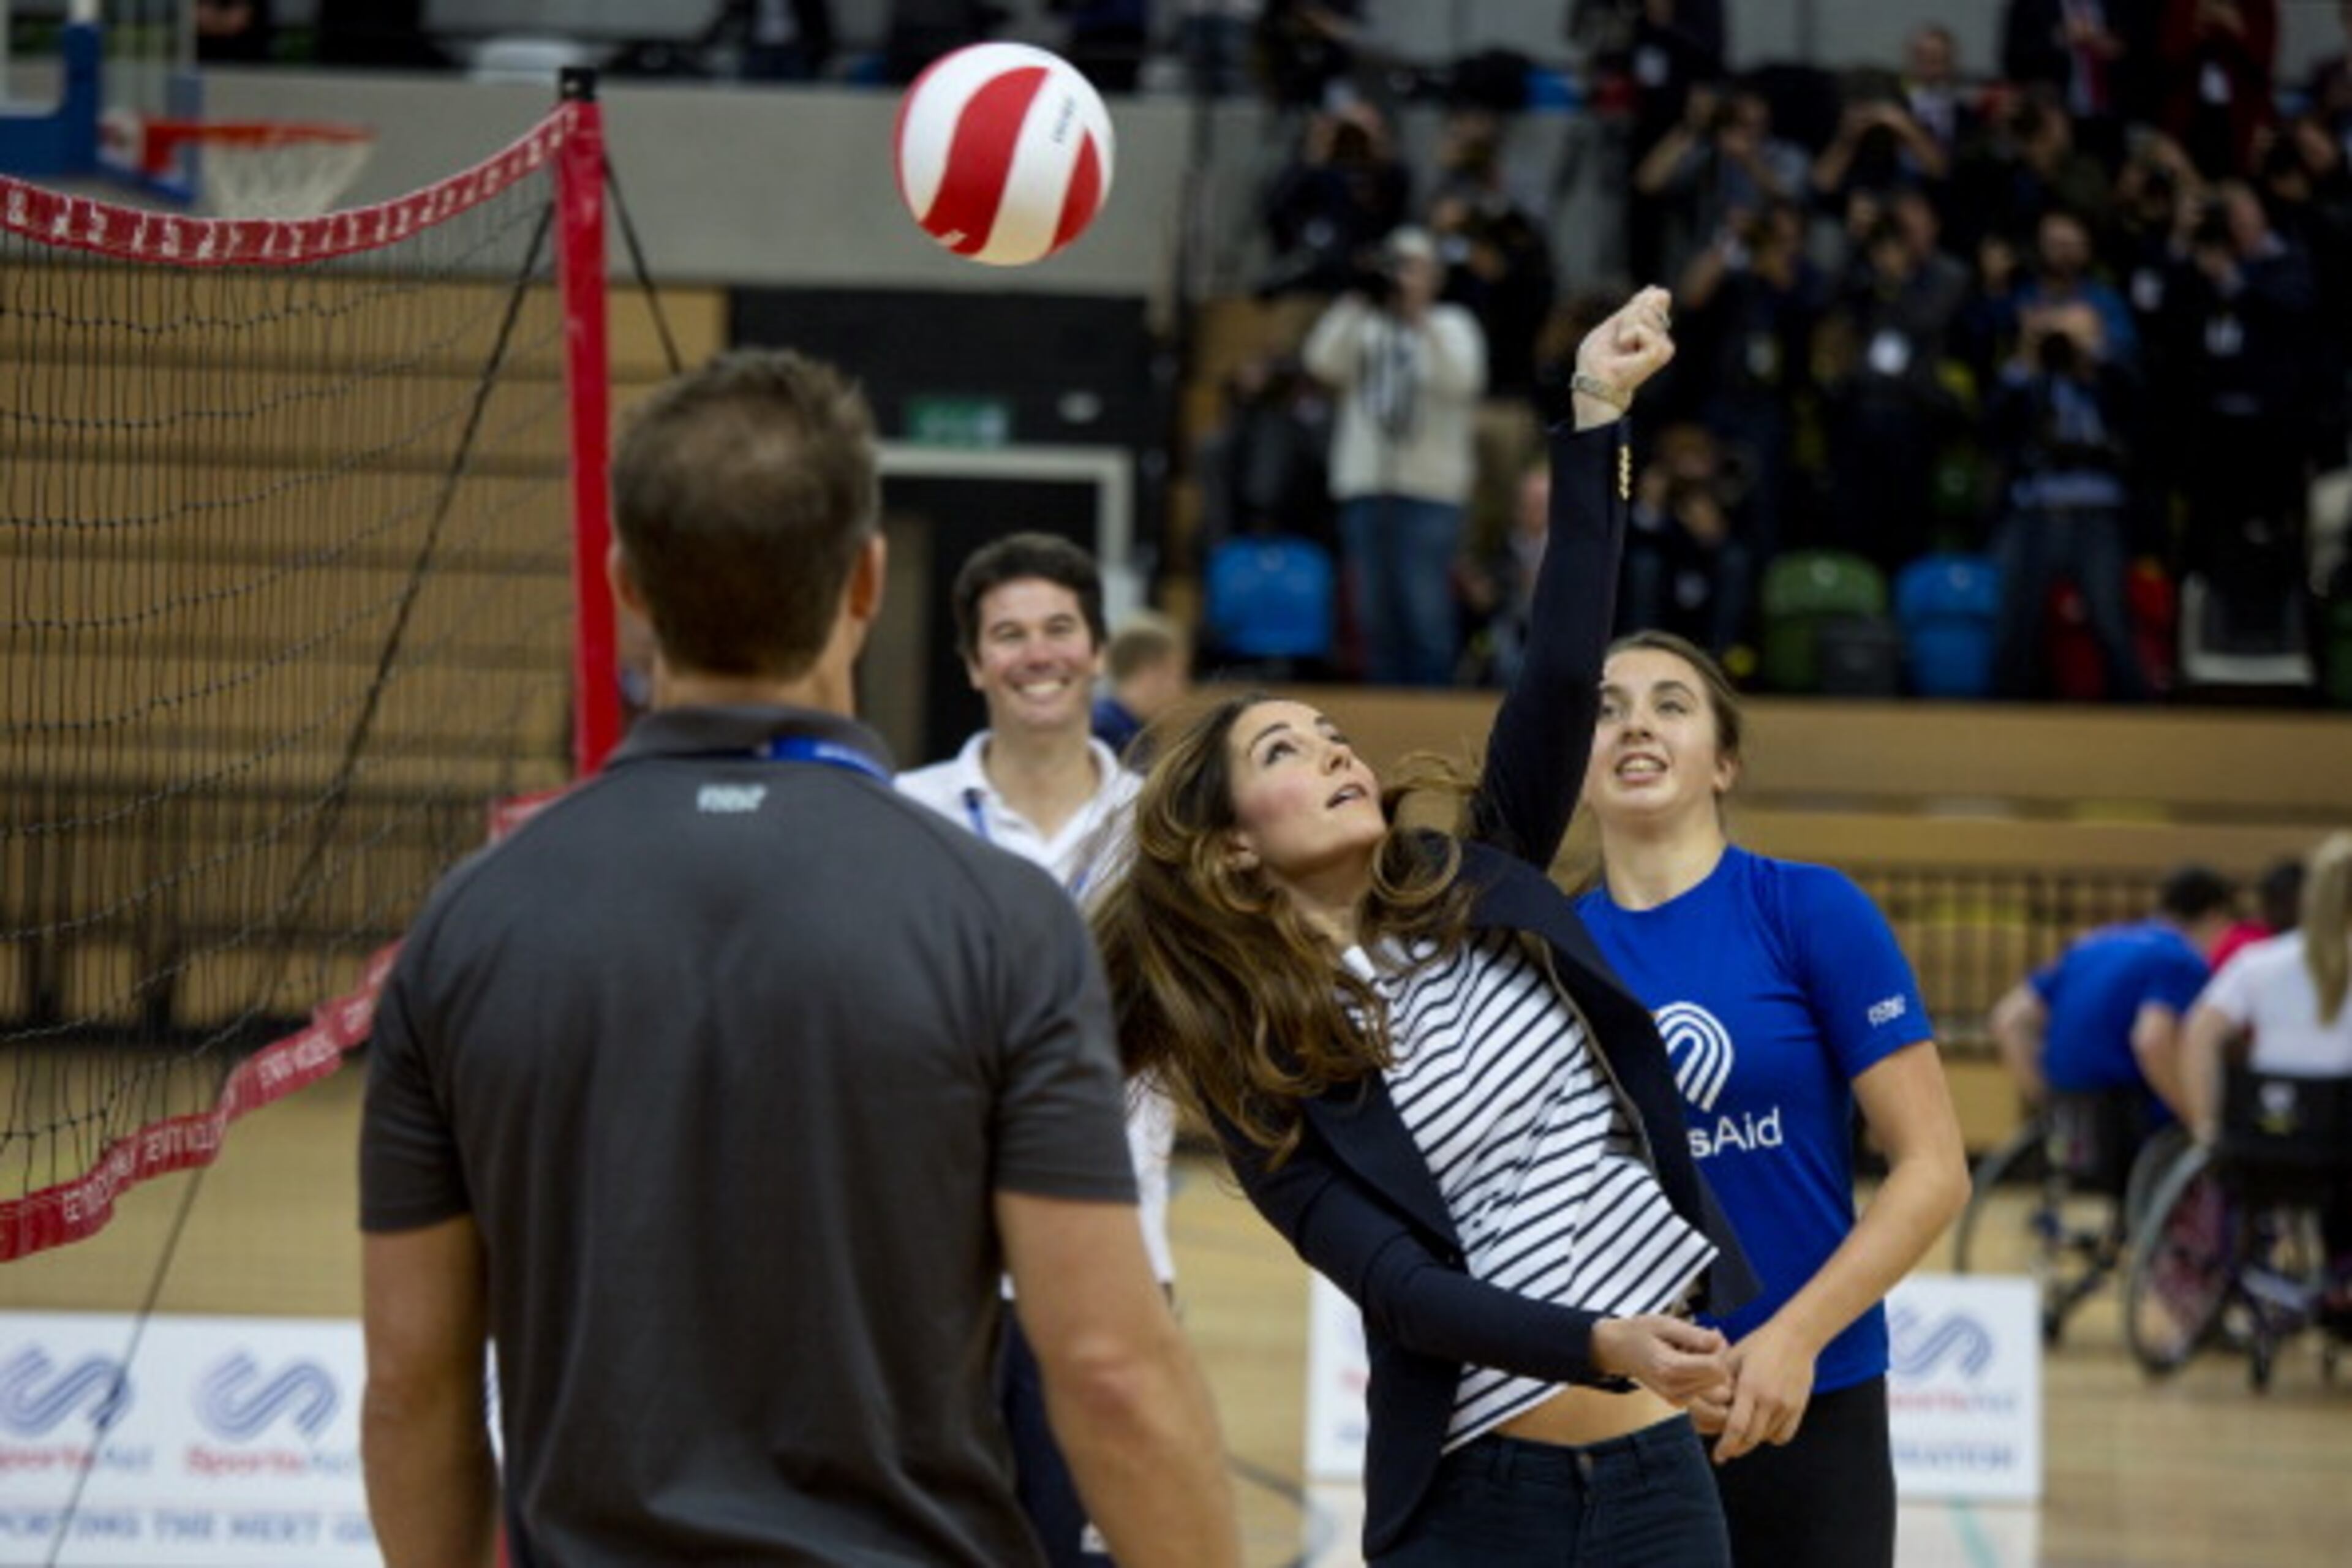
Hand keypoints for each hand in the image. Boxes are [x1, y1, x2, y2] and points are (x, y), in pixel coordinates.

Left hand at [1573, 285, 1677, 419]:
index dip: (1644, 299)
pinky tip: (1626, 346)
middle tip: (1617, 340)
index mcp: (1647, 329)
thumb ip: (1633, 310)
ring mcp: (1660, 347)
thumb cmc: (1597, 361)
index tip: (1626, 317)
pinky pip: (1647, 328)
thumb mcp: (1611, 327)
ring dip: (1627, 325)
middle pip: (1648, 304)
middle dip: (1628, 316)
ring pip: (1648, 314)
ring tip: (1620, 345)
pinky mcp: (1658, 355)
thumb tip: (1659, 290)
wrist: (1593, 384)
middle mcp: (1658, 337)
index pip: (1655, 300)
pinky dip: (1633, 333)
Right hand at [1591, 1314, 1729, 1405]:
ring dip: (1715, 1373)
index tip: (1709, 1335)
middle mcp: (1674, 1389)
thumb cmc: (1640, 1332)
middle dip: (1720, 1360)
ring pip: (1719, 1391)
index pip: (1717, 1367)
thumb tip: (1720, 1341)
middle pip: (1721, 1380)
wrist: (1618, 1349)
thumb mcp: (1665, 1323)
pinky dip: (1707, 1381)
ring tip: (1697, 1356)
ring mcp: (1676, 1400)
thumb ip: (1694, 1334)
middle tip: (1703, 1343)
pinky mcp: (1679, 1403)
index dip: (1720, 1349)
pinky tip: (1692, 1366)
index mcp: (1670, 1368)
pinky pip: (1709, 1397)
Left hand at [1712, 1321, 1818, 1462]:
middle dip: (1735, 1448)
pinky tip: (1761, 1429)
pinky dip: (1771, 1437)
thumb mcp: (1733, 1356)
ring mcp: (1787, 1406)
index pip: (1736, 1427)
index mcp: (1751, 1387)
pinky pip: (1783, 1435)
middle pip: (1751, 1439)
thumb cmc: (1761, 1343)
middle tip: (1726, 1451)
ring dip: (1751, 1442)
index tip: (1717, 1456)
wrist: (1797, 1336)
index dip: (1725, 1446)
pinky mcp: (1799, 1408)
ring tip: (1741, 1437)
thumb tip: (1704, 1400)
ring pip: (1766, 1438)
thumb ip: (1719, 1380)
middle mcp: (1770, 1400)